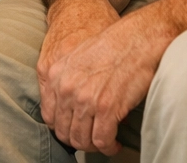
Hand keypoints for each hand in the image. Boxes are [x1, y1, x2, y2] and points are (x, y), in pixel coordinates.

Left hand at [40, 0, 171, 154]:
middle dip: (79, 140)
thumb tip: (70, 108)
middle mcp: (66, 88)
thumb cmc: (112, 46)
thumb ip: (68, 82)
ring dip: (94, 146)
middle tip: (92, 139)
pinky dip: (109, 147)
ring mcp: (85, 99)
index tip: (76, 130)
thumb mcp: (77, 58)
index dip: (64, 128)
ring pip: (81, 140)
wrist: (137, 39)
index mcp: (55, 75)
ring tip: (105, 142)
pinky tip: (115, 143)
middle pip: (64, 132)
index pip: (49, 117)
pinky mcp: (106, 108)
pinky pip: (101, 141)